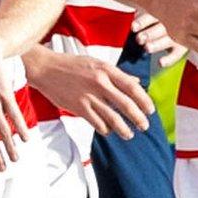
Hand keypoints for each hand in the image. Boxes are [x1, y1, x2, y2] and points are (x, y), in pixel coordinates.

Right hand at [25, 47, 153, 139]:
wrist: (46, 68)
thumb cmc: (73, 65)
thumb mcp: (97, 63)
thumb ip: (117, 74)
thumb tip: (137, 82)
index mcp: (106, 69)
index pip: (132, 87)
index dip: (144, 100)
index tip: (150, 110)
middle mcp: (99, 82)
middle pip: (126, 104)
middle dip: (138, 118)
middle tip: (145, 126)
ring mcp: (89, 96)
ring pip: (113, 118)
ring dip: (124, 129)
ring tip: (129, 134)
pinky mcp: (78, 107)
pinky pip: (97, 123)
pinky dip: (106, 129)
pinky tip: (109, 131)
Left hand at [132, 10, 184, 67]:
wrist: (189, 21)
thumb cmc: (164, 17)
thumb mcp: (155, 12)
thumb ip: (142, 16)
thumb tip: (131, 24)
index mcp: (161, 12)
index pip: (151, 16)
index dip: (142, 22)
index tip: (133, 27)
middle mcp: (170, 23)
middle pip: (160, 28)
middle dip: (149, 34)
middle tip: (139, 39)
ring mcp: (177, 35)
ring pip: (167, 41)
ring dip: (156, 45)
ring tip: (147, 48)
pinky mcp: (182, 47)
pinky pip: (176, 55)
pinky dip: (169, 60)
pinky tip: (160, 63)